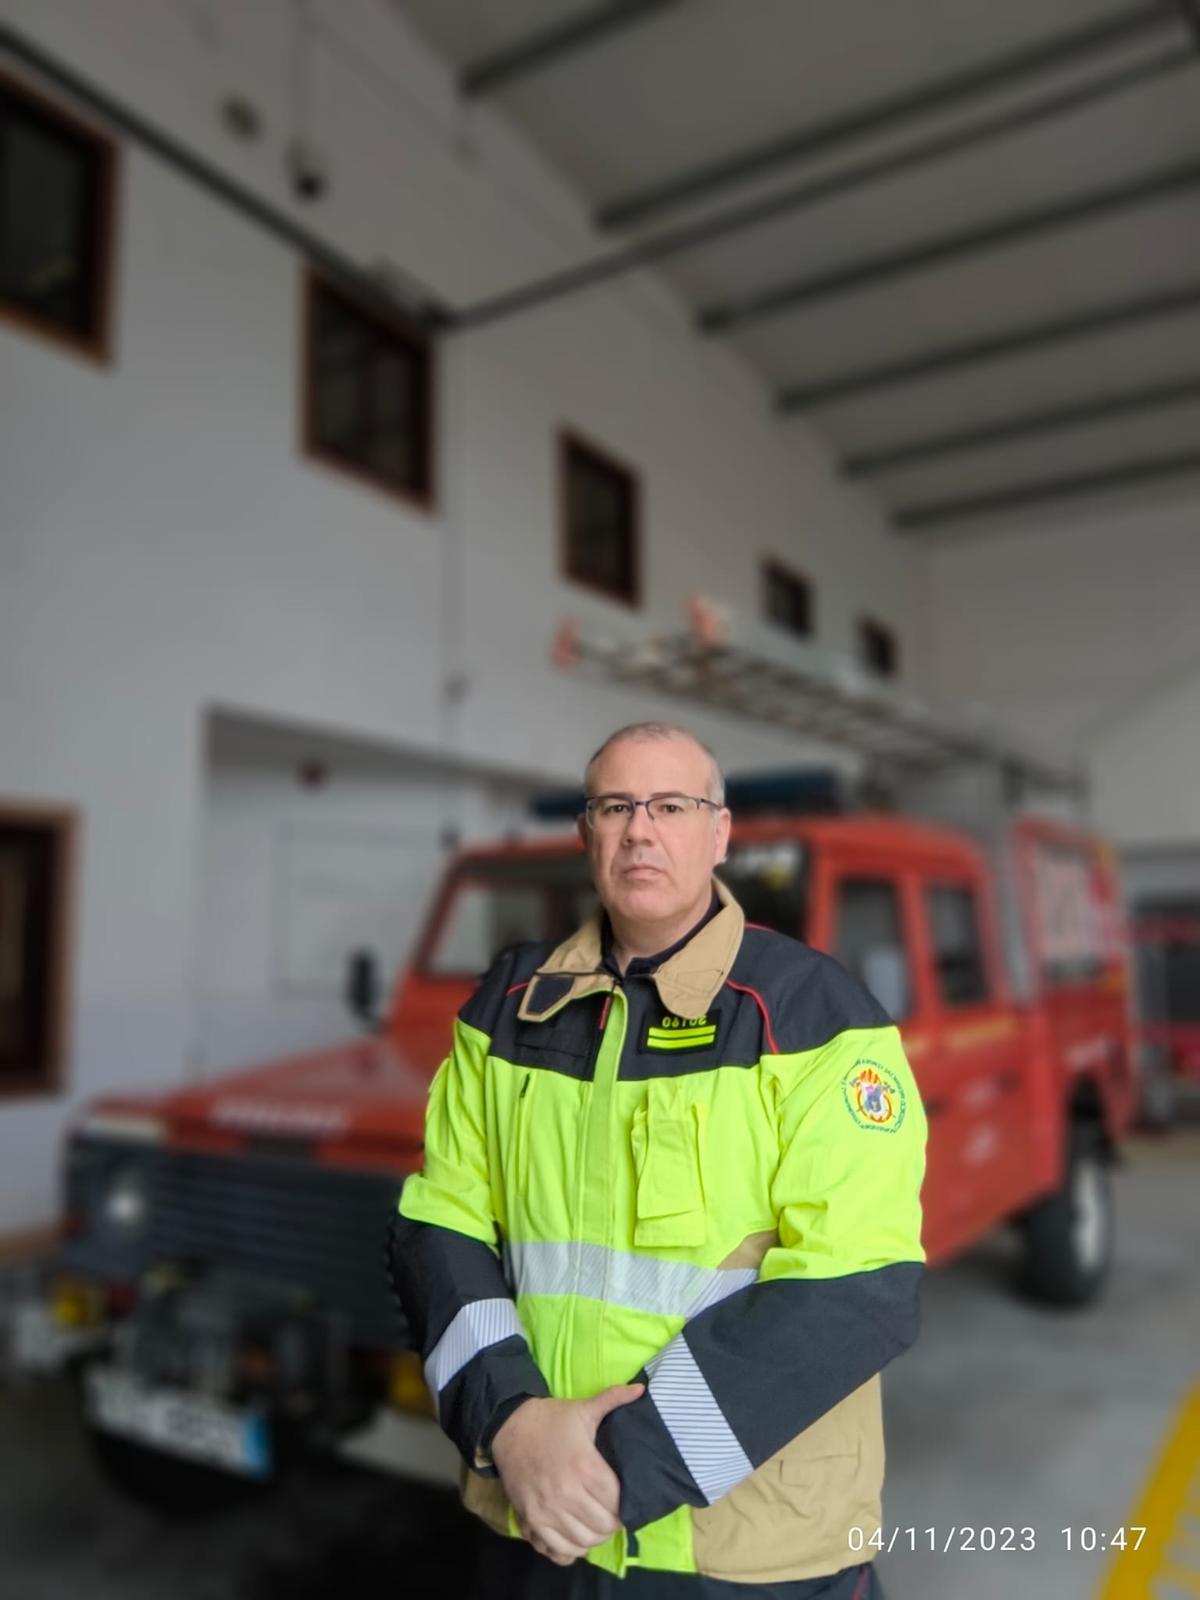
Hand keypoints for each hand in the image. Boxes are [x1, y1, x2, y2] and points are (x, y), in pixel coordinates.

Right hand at [491, 1383, 644, 1565]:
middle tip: (611, 1514)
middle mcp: (567, 1494)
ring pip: (582, 1542)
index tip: (626, 1501)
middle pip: (602, 1527)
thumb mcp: (583, 1408)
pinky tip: (574, 1536)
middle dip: (612, 1523)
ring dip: (594, 1537)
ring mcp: (547, 1510)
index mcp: (585, 1467)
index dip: (626, 1506)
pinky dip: (570, 1550)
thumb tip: (642, 1389)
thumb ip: (614, 1399)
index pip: (617, 1504)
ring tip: (595, 1525)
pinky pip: (557, 1550)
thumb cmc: (552, 1420)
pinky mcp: (531, 1521)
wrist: (509, 1426)